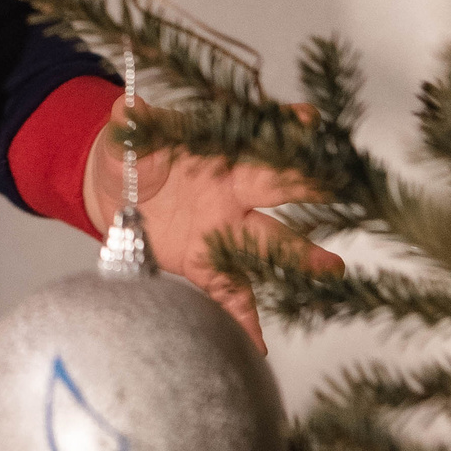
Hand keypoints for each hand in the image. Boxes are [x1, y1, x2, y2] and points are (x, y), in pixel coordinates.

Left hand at [83, 95, 343, 353]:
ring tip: (332, 268)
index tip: (308, 120)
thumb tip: (128, 105)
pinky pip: (230, 293)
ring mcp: (224, 231)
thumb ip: (131, 127)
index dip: (282, 127)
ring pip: (268, 243)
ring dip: (300, 255)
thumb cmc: (131, 155)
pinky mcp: (206, 264)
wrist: (112, 191)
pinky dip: (243, 319)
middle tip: (338, 187)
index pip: (256, 138)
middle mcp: (232, 194)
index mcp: (217, 156)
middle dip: (306, 186)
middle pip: (276, 189)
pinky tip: (257, 345)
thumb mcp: (126, 140)